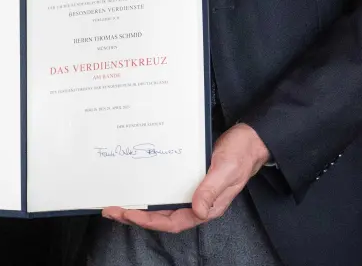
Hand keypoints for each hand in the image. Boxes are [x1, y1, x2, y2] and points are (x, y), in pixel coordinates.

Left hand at [101, 123, 271, 233]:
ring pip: (161, 204)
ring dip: (139, 205)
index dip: (149, 221)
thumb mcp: (226, 170)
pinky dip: (149, 190)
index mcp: (206, 207)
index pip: (172, 222)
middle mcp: (197, 203)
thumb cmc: (241, 155)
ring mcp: (192, 192)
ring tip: (117, 203)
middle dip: (136, 216)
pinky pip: (165, 189)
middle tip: (111, 210)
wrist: (249, 139)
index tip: (128, 215)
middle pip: (162, 217)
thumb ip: (211, 190)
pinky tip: (136, 185)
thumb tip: (197, 211)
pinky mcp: (188, 179)